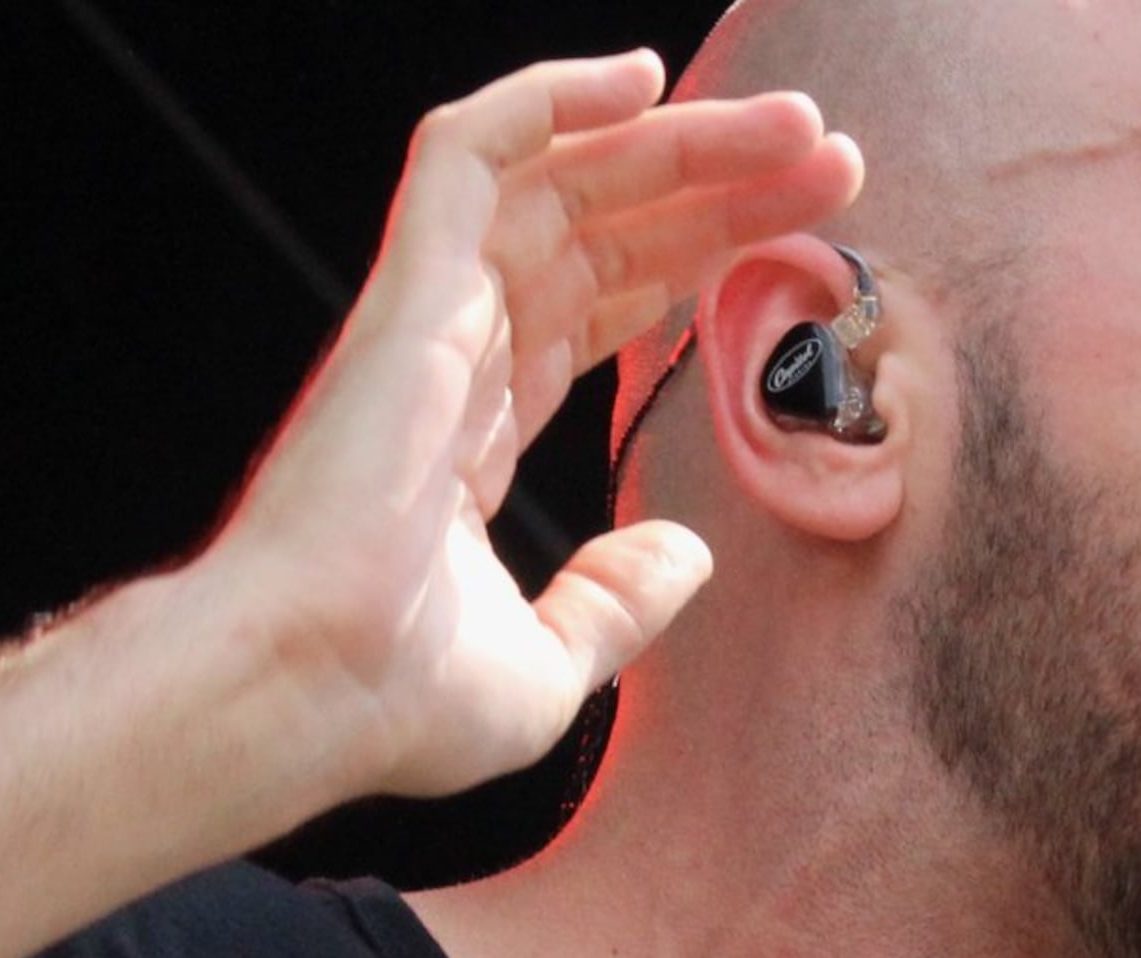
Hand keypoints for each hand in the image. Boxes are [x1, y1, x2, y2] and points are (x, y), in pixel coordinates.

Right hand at [207, 52, 860, 799]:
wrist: (307, 690)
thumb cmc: (392, 702)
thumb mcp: (548, 672)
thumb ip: (615, 607)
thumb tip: (683, 557)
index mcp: (469, 434)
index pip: (591, 307)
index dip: (688, 258)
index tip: (794, 236)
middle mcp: (450, 358)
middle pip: (596, 229)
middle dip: (714, 184)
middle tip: (833, 157)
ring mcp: (426, 318)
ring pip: (556, 179)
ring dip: (673, 136)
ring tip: (796, 123)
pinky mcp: (407, 293)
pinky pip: (466, 153)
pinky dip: (545, 99)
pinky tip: (636, 73)